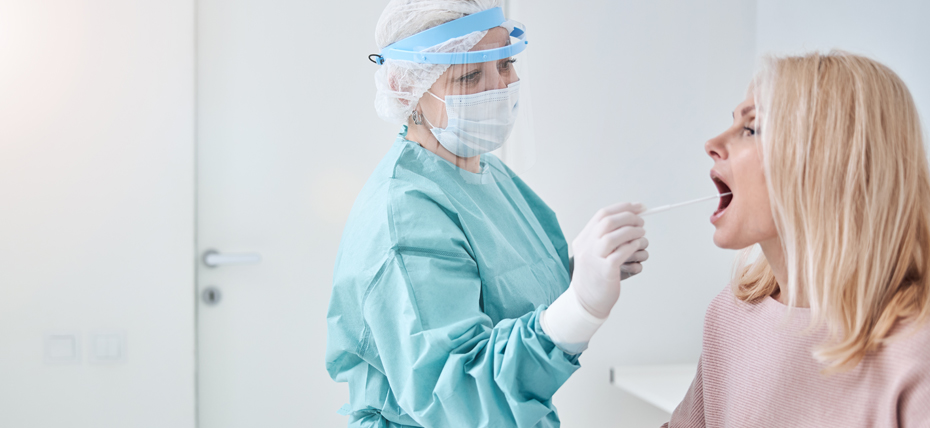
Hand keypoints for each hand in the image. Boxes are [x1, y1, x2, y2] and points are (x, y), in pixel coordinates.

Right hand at [570, 202, 645, 318]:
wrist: (585, 302)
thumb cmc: (595, 276)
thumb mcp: (593, 253)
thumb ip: (606, 237)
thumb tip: (631, 220)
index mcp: (583, 239)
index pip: (602, 215)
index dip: (623, 208)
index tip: (639, 207)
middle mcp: (586, 247)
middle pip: (607, 222)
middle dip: (629, 218)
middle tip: (642, 222)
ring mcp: (594, 259)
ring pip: (612, 237)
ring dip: (631, 231)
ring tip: (642, 234)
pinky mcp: (605, 272)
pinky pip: (620, 254)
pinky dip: (631, 246)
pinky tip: (637, 246)